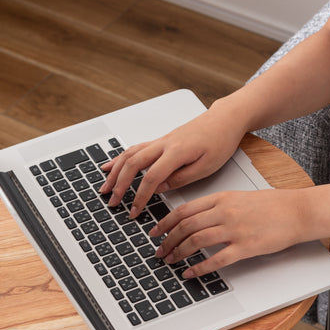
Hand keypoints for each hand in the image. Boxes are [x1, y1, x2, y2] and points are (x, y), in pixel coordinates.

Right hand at [99, 108, 244, 217]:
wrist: (224, 119)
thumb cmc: (220, 141)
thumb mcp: (207, 167)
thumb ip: (181, 178)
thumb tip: (158, 188)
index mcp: (177, 152)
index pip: (151, 177)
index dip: (140, 196)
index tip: (134, 210)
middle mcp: (164, 144)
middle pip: (133, 164)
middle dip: (119, 185)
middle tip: (113, 202)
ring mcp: (160, 140)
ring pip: (130, 154)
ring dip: (115, 171)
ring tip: (105, 187)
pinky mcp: (161, 140)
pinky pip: (135, 148)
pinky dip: (120, 158)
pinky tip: (110, 165)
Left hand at [150, 188, 307, 276]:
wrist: (297, 211)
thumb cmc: (272, 205)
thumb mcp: (239, 197)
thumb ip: (217, 206)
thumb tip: (195, 218)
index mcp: (221, 198)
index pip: (184, 210)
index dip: (165, 222)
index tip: (155, 231)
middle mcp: (224, 212)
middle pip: (185, 227)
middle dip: (167, 241)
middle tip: (159, 251)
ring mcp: (234, 229)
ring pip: (196, 241)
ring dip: (179, 253)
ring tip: (171, 261)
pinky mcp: (245, 247)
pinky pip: (216, 259)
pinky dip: (199, 267)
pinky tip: (191, 272)